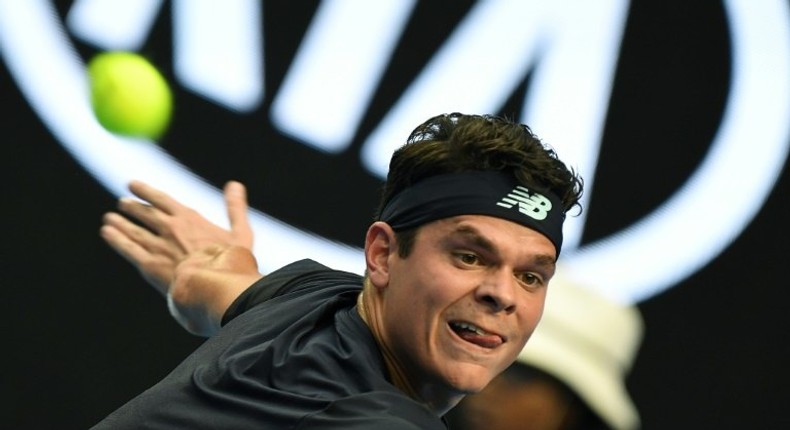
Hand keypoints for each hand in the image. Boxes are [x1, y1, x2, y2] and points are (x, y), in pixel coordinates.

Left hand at [100, 180, 258, 334]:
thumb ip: (235, 208)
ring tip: (109, 218)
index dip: (146, 192)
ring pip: (133, 230)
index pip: (162, 200)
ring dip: (120, 222)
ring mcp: (157, 246)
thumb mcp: (240, 232)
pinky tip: (107, 233)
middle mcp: (169, 228)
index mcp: (189, 219)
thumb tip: (235, 185)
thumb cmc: (231, 261)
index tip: (132, 185)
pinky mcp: (149, 265)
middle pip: (145, 213)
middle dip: (131, 207)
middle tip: (121, 202)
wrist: (215, 285)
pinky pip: (128, 249)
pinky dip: (116, 239)